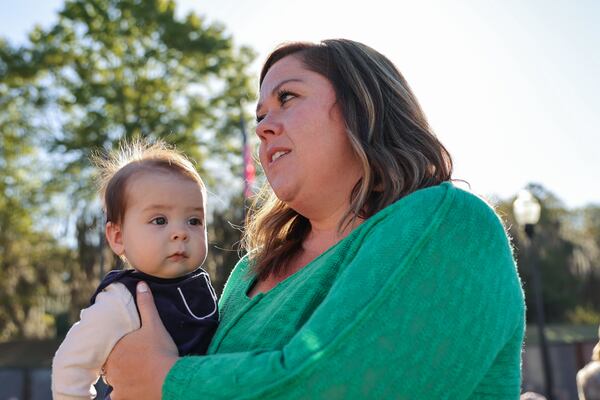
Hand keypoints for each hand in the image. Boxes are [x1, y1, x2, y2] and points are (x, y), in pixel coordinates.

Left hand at [104, 282, 178, 399]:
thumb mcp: (154, 325)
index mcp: (115, 349)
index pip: (109, 350)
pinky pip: (119, 397)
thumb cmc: (161, 351)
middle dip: (119, 365)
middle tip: (135, 362)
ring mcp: (116, 386)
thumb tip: (140, 284)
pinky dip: (125, 394)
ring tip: (137, 376)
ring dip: (121, 380)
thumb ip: (146, 304)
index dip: (119, 350)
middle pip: (110, 367)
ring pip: (114, 383)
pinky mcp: (123, 398)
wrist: (170, 378)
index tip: (129, 350)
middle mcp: (111, 369)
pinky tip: (135, 389)